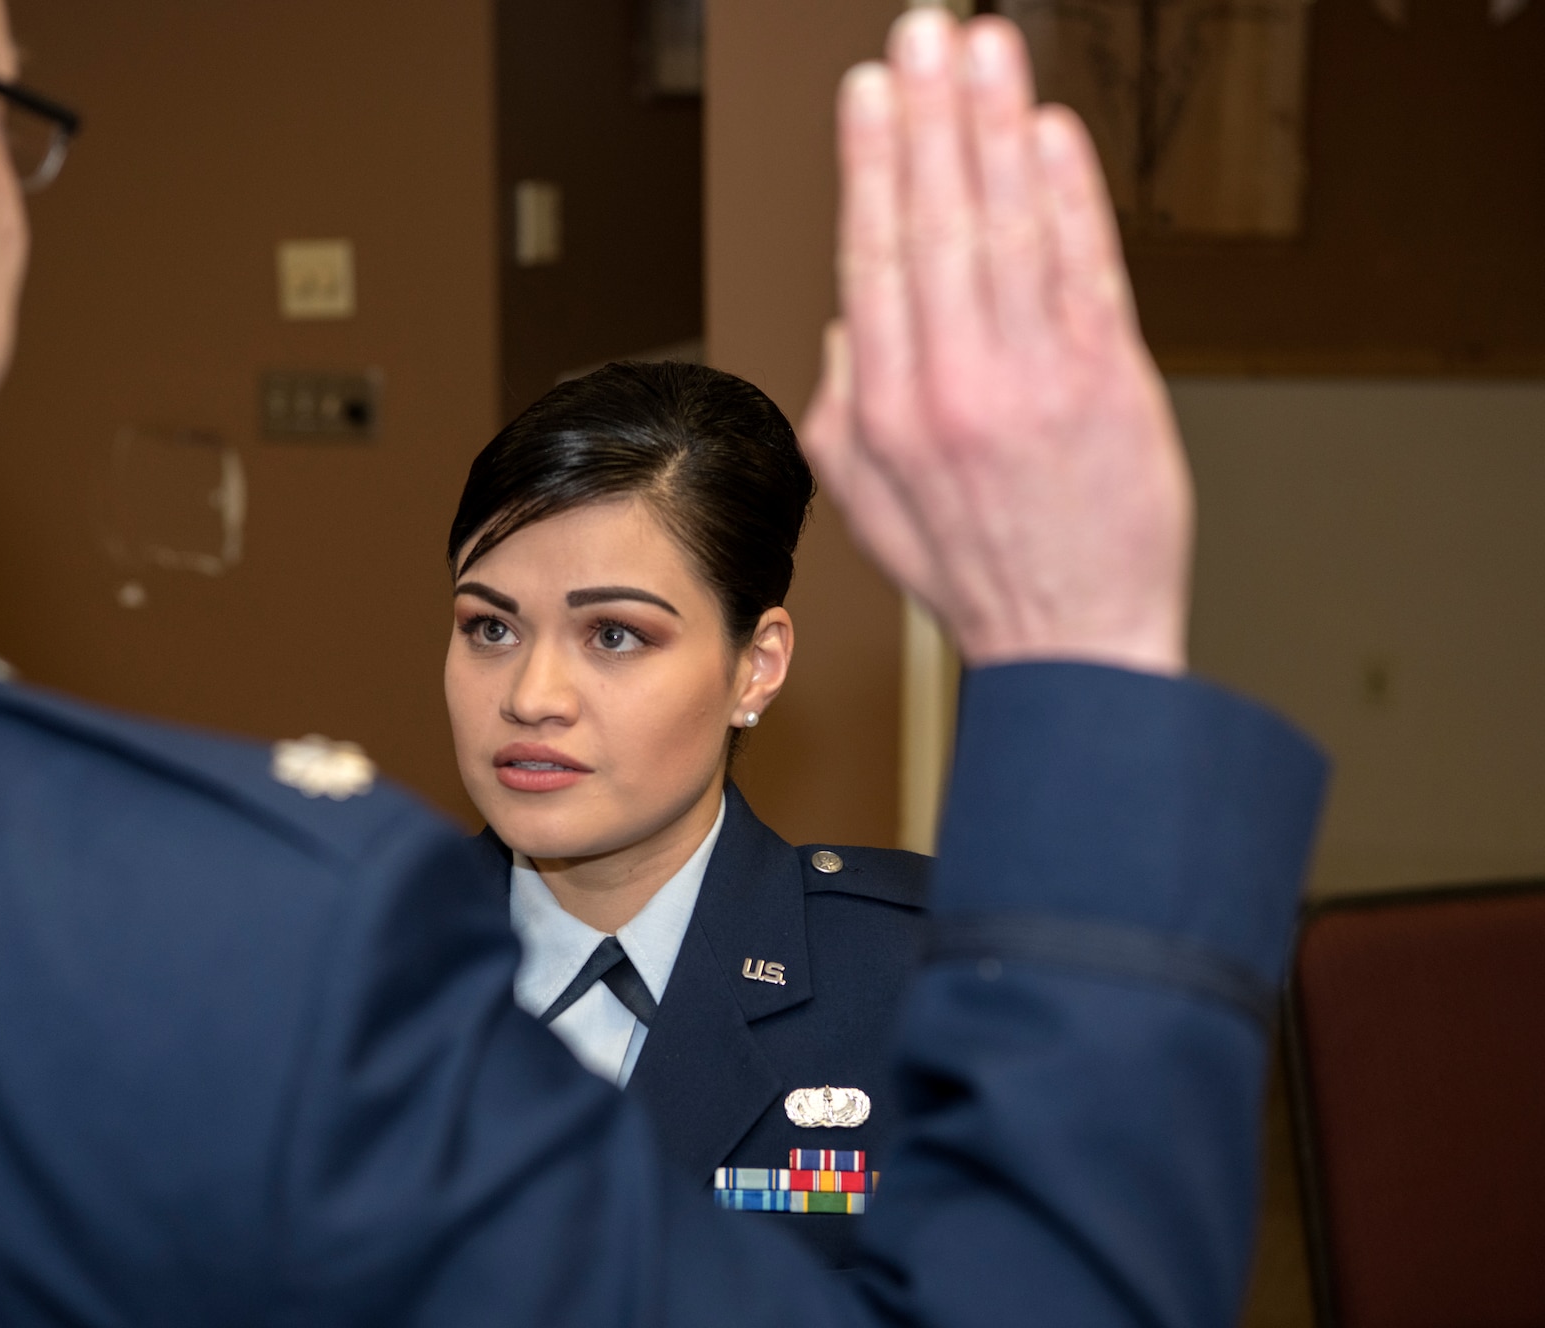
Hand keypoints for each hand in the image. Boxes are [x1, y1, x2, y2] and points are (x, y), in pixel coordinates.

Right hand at [800, 12, 1190, 674]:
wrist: (1074, 643)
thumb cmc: (971, 569)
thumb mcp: (865, 504)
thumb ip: (840, 404)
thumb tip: (849, 317)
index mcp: (881, 411)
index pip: (873, 258)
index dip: (871, 163)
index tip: (870, 90)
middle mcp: (951, 386)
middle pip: (936, 221)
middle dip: (929, 113)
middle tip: (924, 29)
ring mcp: (1033, 380)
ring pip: (1008, 227)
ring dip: (995, 125)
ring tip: (986, 45)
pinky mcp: (1109, 381)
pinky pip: (1085, 267)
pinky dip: (1069, 194)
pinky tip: (1051, 131)